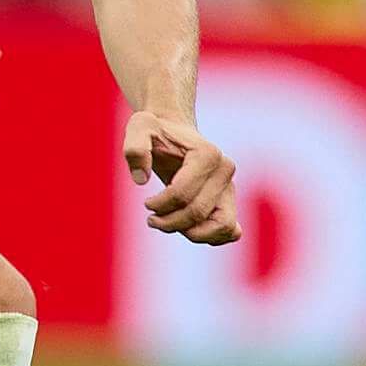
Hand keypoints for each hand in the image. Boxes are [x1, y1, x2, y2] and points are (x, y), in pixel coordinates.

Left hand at [124, 108, 237, 244]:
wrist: (175, 133)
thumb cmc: (156, 132)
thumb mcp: (138, 129)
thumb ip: (135, 148)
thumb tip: (141, 179)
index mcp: (207, 154)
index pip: (182, 194)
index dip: (159, 205)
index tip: (147, 203)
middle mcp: (225, 170)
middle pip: (198, 212)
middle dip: (170, 222)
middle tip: (152, 219)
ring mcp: (230, 186)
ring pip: (221, 227)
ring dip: (192, 234)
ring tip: (170, 224)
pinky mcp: (229, 200)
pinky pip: (231, 231)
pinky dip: (211, 237)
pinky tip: (188, 228)